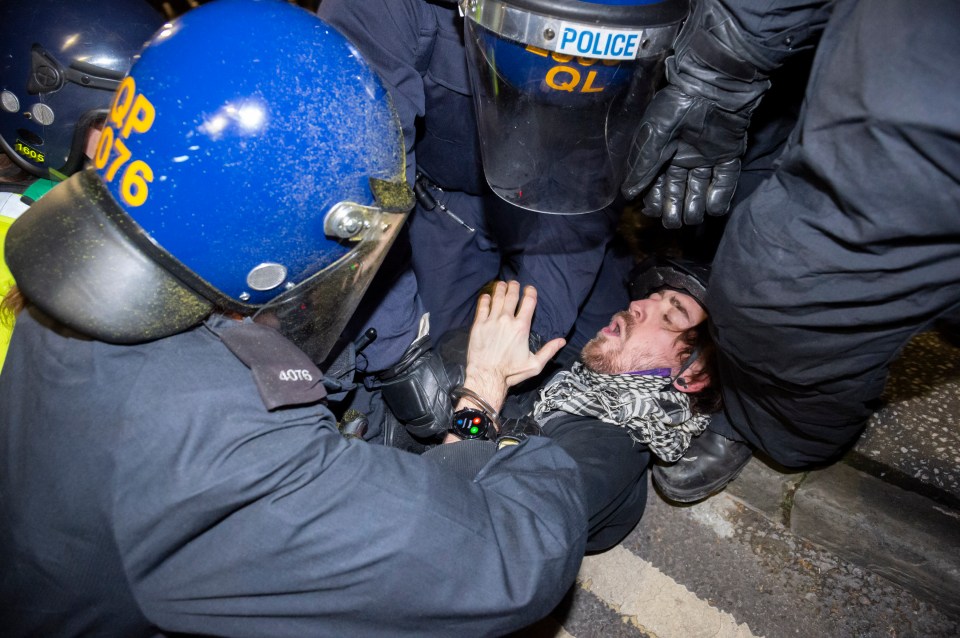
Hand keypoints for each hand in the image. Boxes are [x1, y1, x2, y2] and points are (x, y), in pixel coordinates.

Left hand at [461, 281, 563, 412]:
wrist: (487, 376)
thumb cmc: (511, 373)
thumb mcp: (535, 365)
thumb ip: (549, 351)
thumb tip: (562, 341)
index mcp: (521, 327)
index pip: (528, 302)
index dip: (530, 292)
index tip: (529, 289)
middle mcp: (506, 320)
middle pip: (511, 296)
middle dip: (513, 287)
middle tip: (513, 283)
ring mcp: (491, 321)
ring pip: (496, 298)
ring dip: (500, 289)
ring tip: (501, 284)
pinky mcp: (478, 325)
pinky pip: (482, 307)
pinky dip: (485, 299)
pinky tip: (487, 296)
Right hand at [620, 0, 782, 227]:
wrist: (714, 85)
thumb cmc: (678, 106)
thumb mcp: (654, 135)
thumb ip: (643, 165)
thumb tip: (628, 194)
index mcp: (662, 154)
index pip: (656, 186)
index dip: (655, 201)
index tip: (655, 210)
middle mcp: (683, 159)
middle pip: (677, 192)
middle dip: (674, 210)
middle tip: (673, 221)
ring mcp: (707, 158)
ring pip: (700, 191)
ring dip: (695, 207)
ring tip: (691, 216)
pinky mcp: (729, 156)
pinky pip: (725, 182)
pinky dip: (720, 198)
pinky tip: (712, 208)